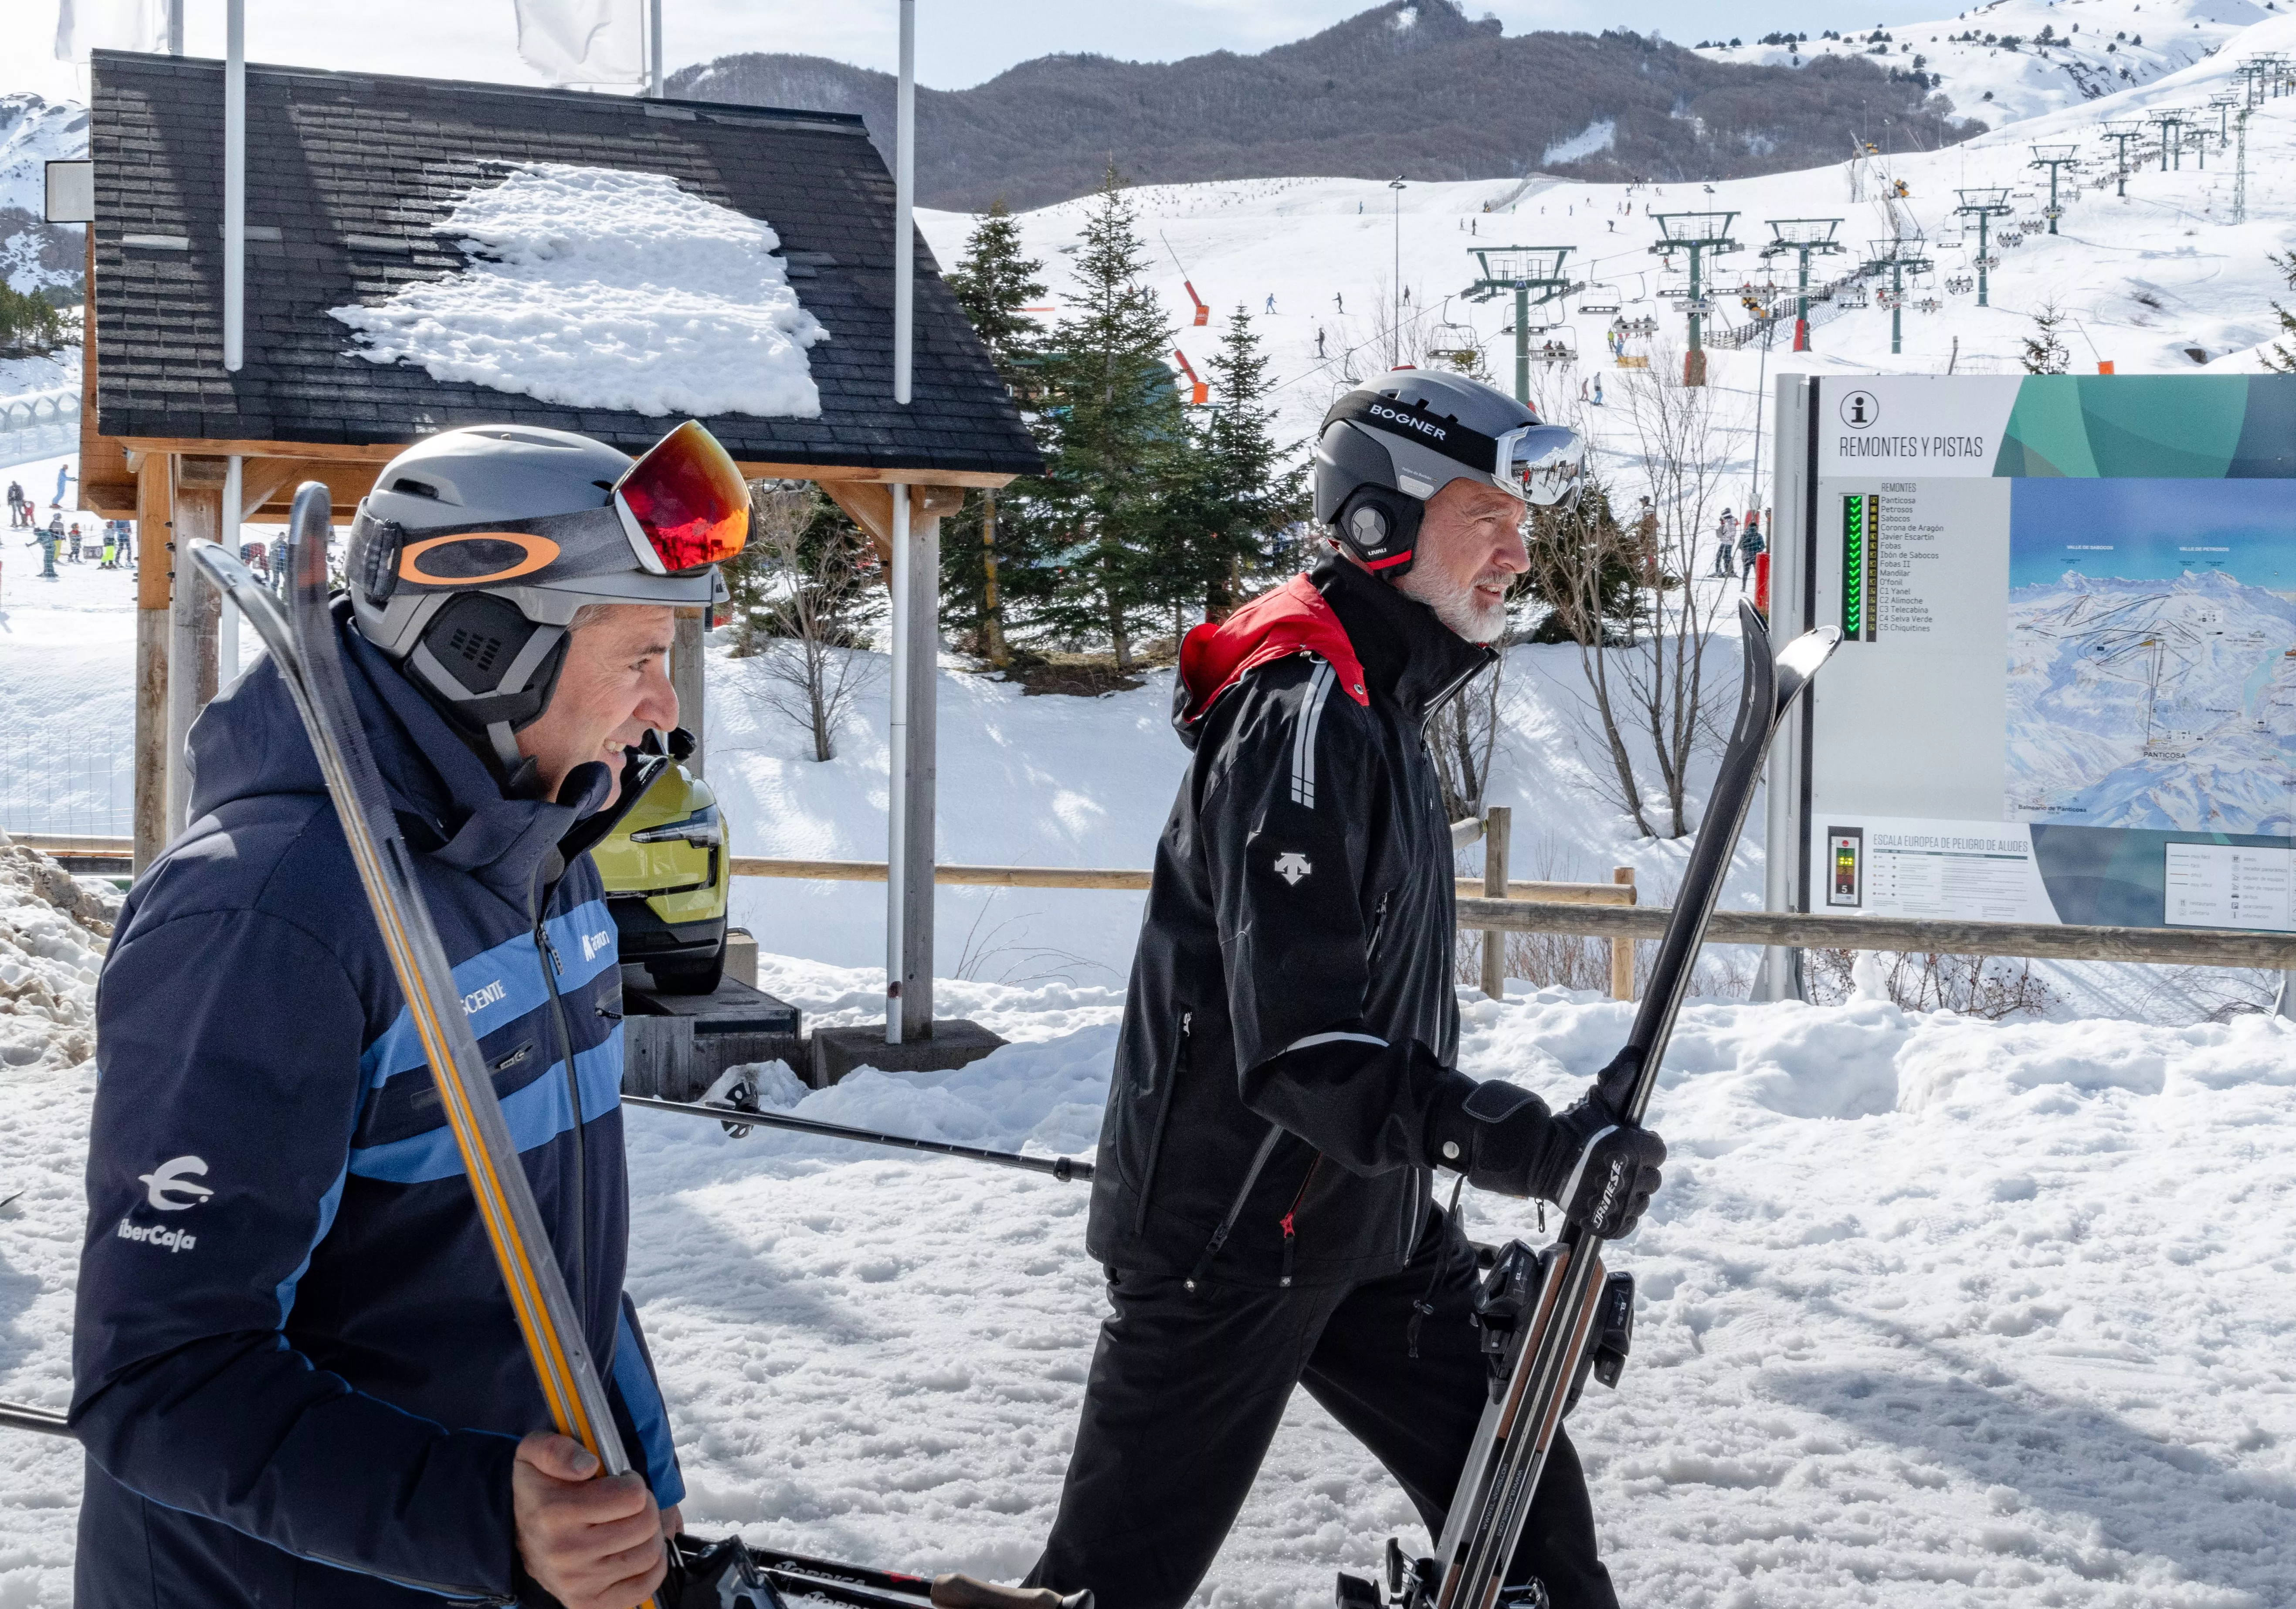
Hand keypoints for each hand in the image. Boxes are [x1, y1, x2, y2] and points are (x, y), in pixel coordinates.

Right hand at [512, 1433, 667, 1608]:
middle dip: (645, 1507)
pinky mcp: (588, 1604)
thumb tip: (587, 1465)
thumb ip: (556, 1449)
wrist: (514, 1535)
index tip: (619, 1482)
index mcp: (554, 1512)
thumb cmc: (538, 1490)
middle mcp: (565, 1552)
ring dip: (649, 1535)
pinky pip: (643, 1587)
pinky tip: (634, 1551)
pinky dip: (650, 1567)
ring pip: (649, 1554)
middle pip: (646, 1525)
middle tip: (629, 1504)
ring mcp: (578, 1583)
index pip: (632, 1497)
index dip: (632, 1483)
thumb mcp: (535, 1452)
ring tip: (630, 1525)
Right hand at [1447, 1082, 1664, 1238]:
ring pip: (1642, 1201)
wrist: (1539, 1161)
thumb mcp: (1594, 1104)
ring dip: (1631, 1192)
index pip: (1658, 1151)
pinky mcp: (1609, 1224)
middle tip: (1618, 1164)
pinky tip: (1609, 1201)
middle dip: (1639, 1170)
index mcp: (1630, 1149)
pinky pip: (1629, 1222)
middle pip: (1654, 1178)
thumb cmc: (1569, 1130)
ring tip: (1612, 1182)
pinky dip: (1622, 1215)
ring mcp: (1619, 1203)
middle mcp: (1629, 1177)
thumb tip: (1634, 1058)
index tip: (1630, 1144)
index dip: (1645, 1146)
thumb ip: (1616, 1082)